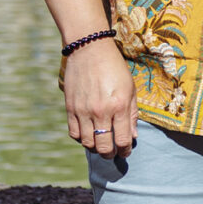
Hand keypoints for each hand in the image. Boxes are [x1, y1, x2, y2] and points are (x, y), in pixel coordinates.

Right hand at [65, 38, 136, 158]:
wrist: (90, 49)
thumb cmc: (114, 68)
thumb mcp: (130, 89)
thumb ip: (132, 114)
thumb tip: (133, 137)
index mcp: (119, 106)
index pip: (122, 140)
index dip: (125, 150)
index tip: (126, 150)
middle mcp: (100, 111)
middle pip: (104, 147)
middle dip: (110, 154)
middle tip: (113, 152)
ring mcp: (83, 110)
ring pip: (87, 143)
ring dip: (95, 148)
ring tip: (101, 144)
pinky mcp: (70, 108)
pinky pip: (74, 133)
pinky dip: (81, 139)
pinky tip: (88, 134)